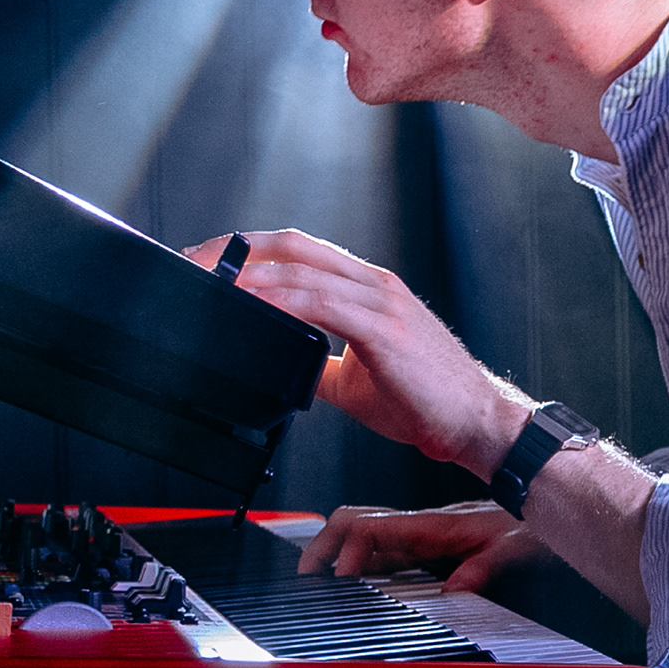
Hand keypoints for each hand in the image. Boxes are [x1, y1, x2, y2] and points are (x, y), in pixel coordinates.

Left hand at [184, 229, 527, 475]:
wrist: (475, 422)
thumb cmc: (427, 400)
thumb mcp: (358, 379)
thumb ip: (321, 364)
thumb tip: (287, 368)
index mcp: (368, 289)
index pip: (301, 251)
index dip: (252, 249)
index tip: (211, 260)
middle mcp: (374, 284)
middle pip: (294, 245)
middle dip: (238, 248)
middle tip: (194, 260)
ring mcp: (381, 302)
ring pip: (304, 267)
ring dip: (251, 272)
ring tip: (212, 279)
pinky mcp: (385, 328)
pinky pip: (323, 302)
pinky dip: (283, 298)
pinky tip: (254, 302)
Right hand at [299, 500, 551, 591]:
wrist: (545, 500)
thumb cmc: (531, 523)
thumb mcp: (513, 547)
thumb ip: (481, 569)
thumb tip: (451, 594)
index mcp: (433, 523)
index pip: (371, 528)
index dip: (347, 551)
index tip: (338, 580)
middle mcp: (422, 527)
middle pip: (354, 526)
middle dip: (322, 546)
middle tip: (304, 575)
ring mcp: (422, 536)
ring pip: (364, 539)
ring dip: (336, 553)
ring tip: (315, 579)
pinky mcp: (429, 547)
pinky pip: (384, 553)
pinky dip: (359, 563)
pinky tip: (353, 581)